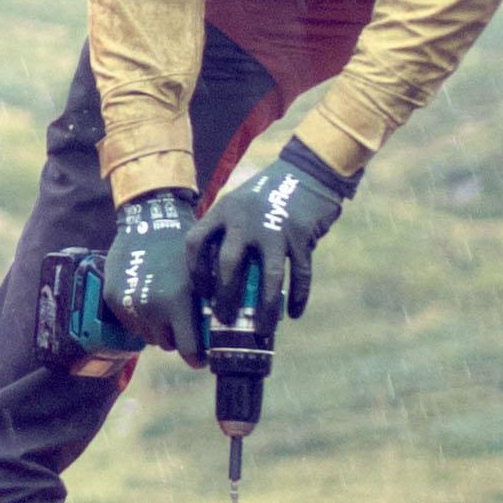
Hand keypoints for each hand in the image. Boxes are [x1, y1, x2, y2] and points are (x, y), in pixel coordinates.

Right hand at [74, 187, 202, 361]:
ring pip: (148, 336)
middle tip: (182, 322)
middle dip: (176, 337)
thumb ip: (207, 308)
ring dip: (157, 328)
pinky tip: (147, 298)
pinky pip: (130, 323)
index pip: (188, 350)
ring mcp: (129, 305)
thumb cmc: (182, 247)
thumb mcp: (202, 276)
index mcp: (177, 303)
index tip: (201, 358)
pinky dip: (139, 317)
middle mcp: (151, 308)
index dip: (197, 357)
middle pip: (167, 345)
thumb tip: (218, 336)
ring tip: (164, 307)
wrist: (148, 221)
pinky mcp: (113, 299)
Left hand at [201, 143, 351, 334]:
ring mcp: (275, 229)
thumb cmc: (267, 195)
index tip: (202, 292)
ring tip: (260, 330)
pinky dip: (297, 296)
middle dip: (225, 298)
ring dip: (264, 308)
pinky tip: (293, 313)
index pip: (195, 242)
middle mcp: (246, 220)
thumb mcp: (237, 205)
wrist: (307, 172)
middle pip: (229, 265)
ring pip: (268, 277)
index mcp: (224, 210)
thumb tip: (216, 280)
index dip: (195, 270)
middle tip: (224, 320)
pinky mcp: (301, 237)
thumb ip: (225, 233)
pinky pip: (299, 274)